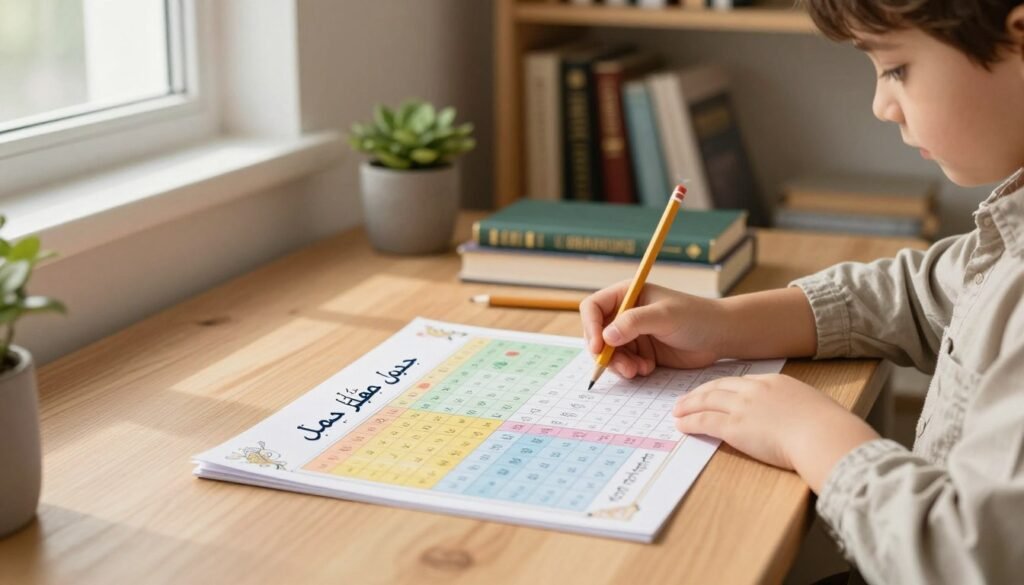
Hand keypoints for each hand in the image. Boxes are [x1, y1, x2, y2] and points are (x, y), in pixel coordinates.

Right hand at [579, 282, 726, 377]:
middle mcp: (624, 314)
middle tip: (623, 367)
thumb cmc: (696, 317)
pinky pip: (622, 364)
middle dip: (605, 353)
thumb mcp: (664, 316)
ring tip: (638, 370)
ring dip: (618, 365)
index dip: (590, 327)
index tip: (598, 348)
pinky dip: (630, 369)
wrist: (720, 336)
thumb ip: (634, 323)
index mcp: (626, 295)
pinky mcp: (640, 352)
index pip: (593, 308)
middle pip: (596, 334)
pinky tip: (647, 368)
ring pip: (608, 353)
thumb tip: (605, 336)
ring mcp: (631, 335)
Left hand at [673, 373, 879, 490]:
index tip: (713, 391)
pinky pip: (705, 421)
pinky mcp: (735, 427)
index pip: (741, 381)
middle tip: (685, 398)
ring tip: (677, 411)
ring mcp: (743, 407)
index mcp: (775, 383)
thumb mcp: (812, 408)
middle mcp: (755, 390)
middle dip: (699, 392)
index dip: (723, 387)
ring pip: (707, 401)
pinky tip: (681, 425)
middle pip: (719, 387)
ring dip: (689, 405)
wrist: (823, 434)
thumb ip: (797, 409)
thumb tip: (798, 420)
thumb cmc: (828, 428)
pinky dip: (690, 422)